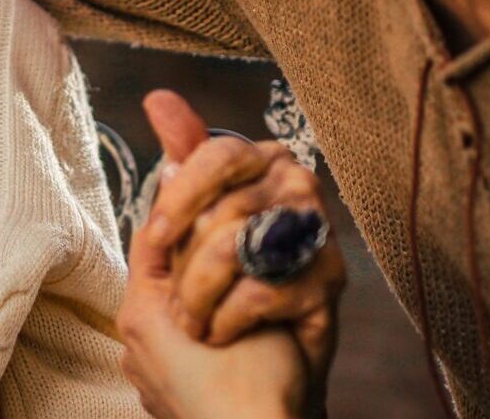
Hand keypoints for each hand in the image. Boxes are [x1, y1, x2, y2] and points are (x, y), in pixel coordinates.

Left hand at [118, 196, 307, 418]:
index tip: (208, 197)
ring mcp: (146, 378)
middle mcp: (133, 345)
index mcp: (141, 313)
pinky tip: (231, 338)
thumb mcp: (243, 298)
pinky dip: (199, 337)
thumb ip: (215, 251)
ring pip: (169, 317)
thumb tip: (198, 202)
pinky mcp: (165, 400)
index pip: (151, 240)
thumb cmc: (257, 380)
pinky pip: (177, 353)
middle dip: (193, 262)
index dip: (181, 213)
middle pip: (160, 280)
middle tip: (230, 246)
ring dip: (198, 301)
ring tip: (235, 294)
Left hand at [133, 90, 342, 399]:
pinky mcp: (329, 281)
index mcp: (253, 176)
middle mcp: (291, 192)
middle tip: (180, 308)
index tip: (159, 237)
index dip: (183, 195)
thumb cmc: (206, 328)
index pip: (220, 152)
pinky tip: (230, 336)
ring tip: (199, 327)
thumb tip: (161, 101)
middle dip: (186, 267)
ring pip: (240, 241)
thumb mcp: (172, 251)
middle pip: (226, 202)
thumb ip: (175, 182)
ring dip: (202, 297)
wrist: (247, 402)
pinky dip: (230, 320)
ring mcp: (315, 235)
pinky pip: (263, 283)